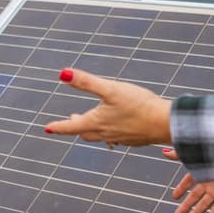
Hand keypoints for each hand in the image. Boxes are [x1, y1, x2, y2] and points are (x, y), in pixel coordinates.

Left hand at [44, 68, 171, 146]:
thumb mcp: (110, 89)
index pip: (71, 126)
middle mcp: (106, 134)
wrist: (166, 123)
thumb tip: (62, 73)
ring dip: (93, 129)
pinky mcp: (134, 139)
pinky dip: (111, 132)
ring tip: (93, 122)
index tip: (48, 128)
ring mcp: (121, 138)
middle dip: (75, 127)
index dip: (58, 126)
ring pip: (101, 137)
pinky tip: (118, 126)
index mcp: (97, 123)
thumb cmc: (138, 105)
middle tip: (70, 120)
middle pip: (85, 133)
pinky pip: (117, 138)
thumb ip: (86, 82)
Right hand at [165, 148, 213, 212]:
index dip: (181, 189)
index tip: (174, 197)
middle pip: (194, 197)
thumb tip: (164, 152)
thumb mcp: (197, 155)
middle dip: (185, 206)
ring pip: (203, 205)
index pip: (188, 182)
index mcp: (201, 172)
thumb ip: (180, 155)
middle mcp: (208, 183)